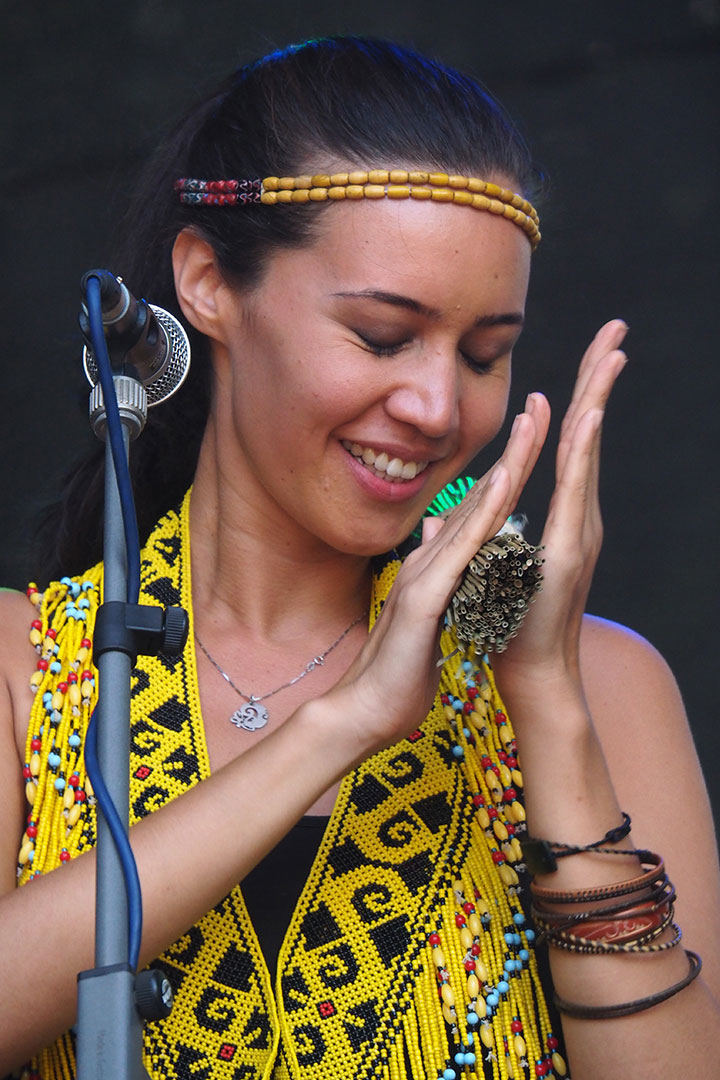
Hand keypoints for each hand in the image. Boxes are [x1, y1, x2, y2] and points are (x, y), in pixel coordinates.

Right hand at [326, 395, 549, 754]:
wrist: (363, 710)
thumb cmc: (397, 673)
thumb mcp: (426, 621)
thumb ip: (436, 585)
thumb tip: (439, 556)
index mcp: (437, 571)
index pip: (480, 515)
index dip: (507, 475)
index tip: (535, 441)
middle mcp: (431, 563)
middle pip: (480, 499)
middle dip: (514, 454)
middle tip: (543, 408)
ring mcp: (425, 576)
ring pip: (473, 512)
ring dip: (505, 467)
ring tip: (534, 424)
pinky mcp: (423, 598)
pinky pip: (462, 549)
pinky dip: (485, 513)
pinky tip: (506, 483)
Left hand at [492, 319, 627, 691]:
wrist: (529, 674)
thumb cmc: (507, 624)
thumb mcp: (482, 567)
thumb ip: (468, 534)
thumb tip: (440, 513)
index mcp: (559, 513)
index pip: (568, 441)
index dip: (577, 394)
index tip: (589, 350)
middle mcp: (578, 515)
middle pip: (589, 434)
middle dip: (599, 379)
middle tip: (617, 328)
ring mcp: (579, 531)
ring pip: (588, 452)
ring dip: (598, 400)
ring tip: (611, 353)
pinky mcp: (571, 551)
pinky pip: (575, 491)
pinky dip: (581, 451)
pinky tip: (587, 415)